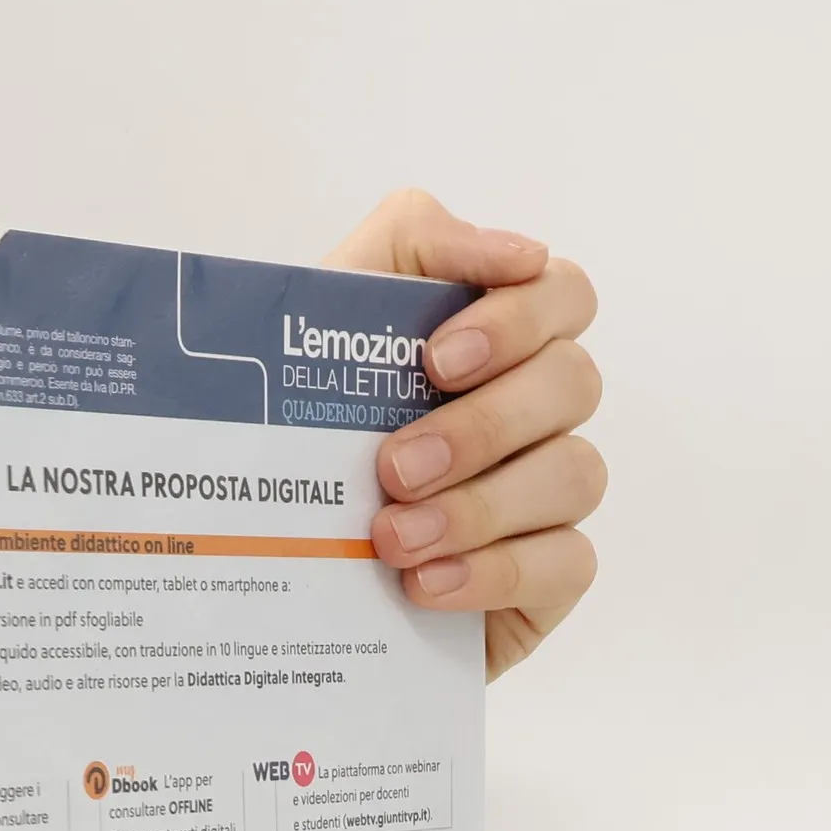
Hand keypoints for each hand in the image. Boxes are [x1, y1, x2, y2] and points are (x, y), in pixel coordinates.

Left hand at [326, 191, 603, 680]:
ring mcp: (546, 496)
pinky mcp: (544, 577)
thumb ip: (407, 246)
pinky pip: (569, 563)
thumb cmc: (299, 431)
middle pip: (573, 385)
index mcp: (496, 341)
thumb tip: (519, 252)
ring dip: (480, 506)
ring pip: (576, 474)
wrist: (254, 557)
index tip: (437, 360)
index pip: (562, 295)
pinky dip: (496, 572)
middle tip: (394, 469)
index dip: (518, 320)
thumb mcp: (321, 321)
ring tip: (392, 540)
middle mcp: (535, 413)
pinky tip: (425, 584)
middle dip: (482, 426)